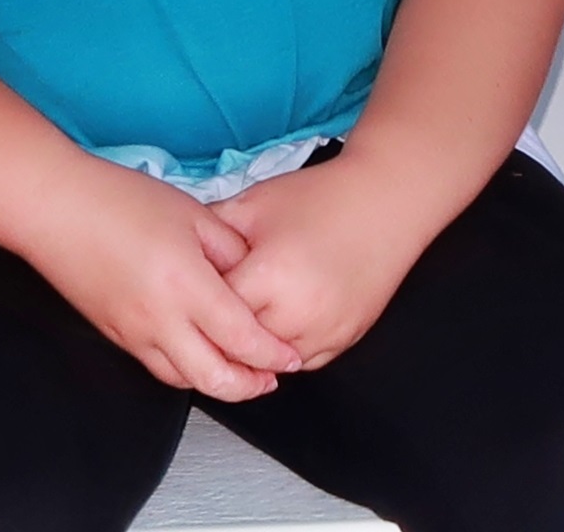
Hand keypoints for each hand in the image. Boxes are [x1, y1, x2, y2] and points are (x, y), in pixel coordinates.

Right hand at [16, 166, 303, 400]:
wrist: (54, 208)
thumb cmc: (117, 200)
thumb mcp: (192, 213)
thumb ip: (229, 248)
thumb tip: (251, 275)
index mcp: (187, 285)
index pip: (242, 338)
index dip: (273, 354)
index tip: (292, 357)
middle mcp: (161, 319)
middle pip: (215, 378)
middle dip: (250, 386)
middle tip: (271, 377)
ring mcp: (134, 332)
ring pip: (184, 379)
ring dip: (217, 383)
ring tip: (239, 372)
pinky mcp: (114, 334)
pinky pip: (156, 366)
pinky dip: (185, 370)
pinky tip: (197, 356)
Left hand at [204, 156, 433, 366]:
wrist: (384, 202)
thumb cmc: (323, 199)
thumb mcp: (254, 204)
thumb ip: (211, 230)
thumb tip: (178, 248)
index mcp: (270, 274)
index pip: (214, 310)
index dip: (198, 301)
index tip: (191, 295)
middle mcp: (299, 310)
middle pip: (239, 344)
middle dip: (223, 328)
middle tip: (211, 311)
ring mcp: (325, 330)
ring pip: (269, 363)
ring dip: (254, 347)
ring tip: (245, 318)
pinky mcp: (345, 339)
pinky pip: (302, 364)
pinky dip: (284, 351)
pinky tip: (277, 325)